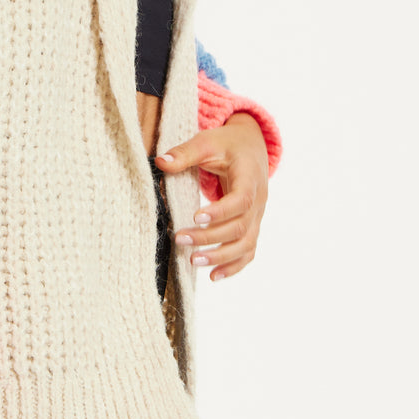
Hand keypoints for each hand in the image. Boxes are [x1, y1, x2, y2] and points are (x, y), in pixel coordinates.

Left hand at [154, 111, 268, 281]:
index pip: (241, 200)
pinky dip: (234, 265)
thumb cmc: (227, 144)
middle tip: (180, 239)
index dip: (220, 212)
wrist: (251, 147)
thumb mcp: (207, 142)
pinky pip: (248, 250)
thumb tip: (160, 162)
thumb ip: (185, 153)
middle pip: (240, 227)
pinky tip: (214, 276)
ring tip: (193, 261)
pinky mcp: (252, 226)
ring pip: (246, 244)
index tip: (195, 218)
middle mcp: (258, 201)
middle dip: (210, 237)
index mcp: (250, 178)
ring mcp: (257, 216)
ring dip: (221, 256)